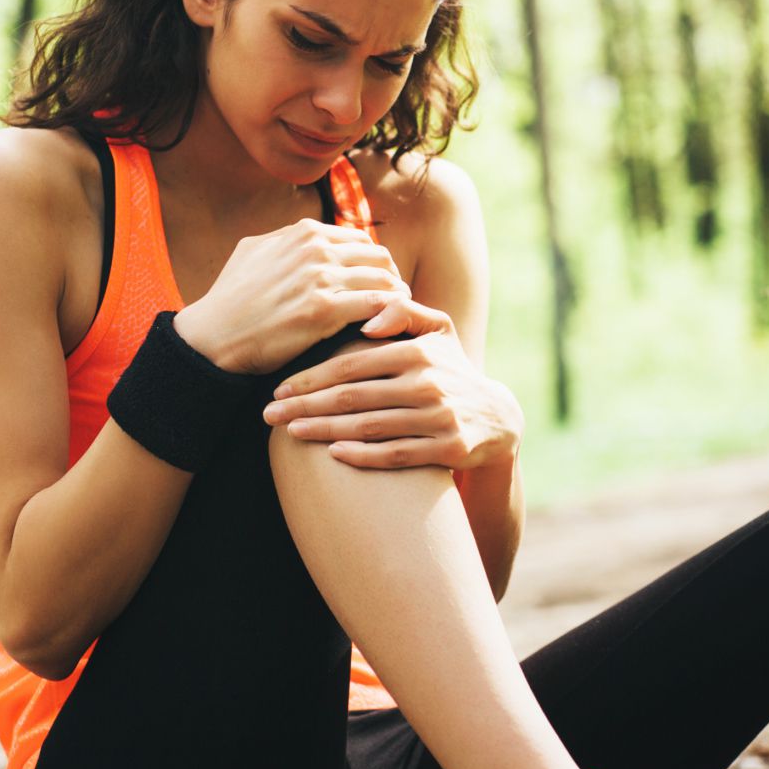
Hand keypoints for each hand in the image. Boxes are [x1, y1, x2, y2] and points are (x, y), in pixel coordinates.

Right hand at [172, 219, 409, 372]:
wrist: (213, 336)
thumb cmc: (230, 299)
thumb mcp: (253, 251)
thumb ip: (285, 240)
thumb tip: (308, 235)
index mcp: (304, 232)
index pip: (361, 240)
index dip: (376, 263)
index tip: (380, 284)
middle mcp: (316, 249)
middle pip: (380, 258)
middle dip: (392, 280)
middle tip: (395, 303)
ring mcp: (321, 278)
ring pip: (385, 281)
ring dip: (396, 300)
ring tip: (398, 318)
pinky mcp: (324, 310)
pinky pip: (377, 306)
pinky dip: (389, 316)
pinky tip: (388, 330)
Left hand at [261, 296, 523, 470]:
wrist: (498, 418)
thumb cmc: (451, 370)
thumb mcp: (438, 331)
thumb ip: (403, 312)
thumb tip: (367, 320)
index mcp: (418, 352)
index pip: (353, 365)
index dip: (312, 377)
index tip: (279, 388)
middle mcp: (429, 383)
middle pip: (354, 397)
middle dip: (306, 405)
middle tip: (269, 414)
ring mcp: (439, 418)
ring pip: (370, 426)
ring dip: (325, 430)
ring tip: (291, 432)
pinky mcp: (448, 449)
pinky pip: (397, 454)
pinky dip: (364, 455)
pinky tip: (333, 454)